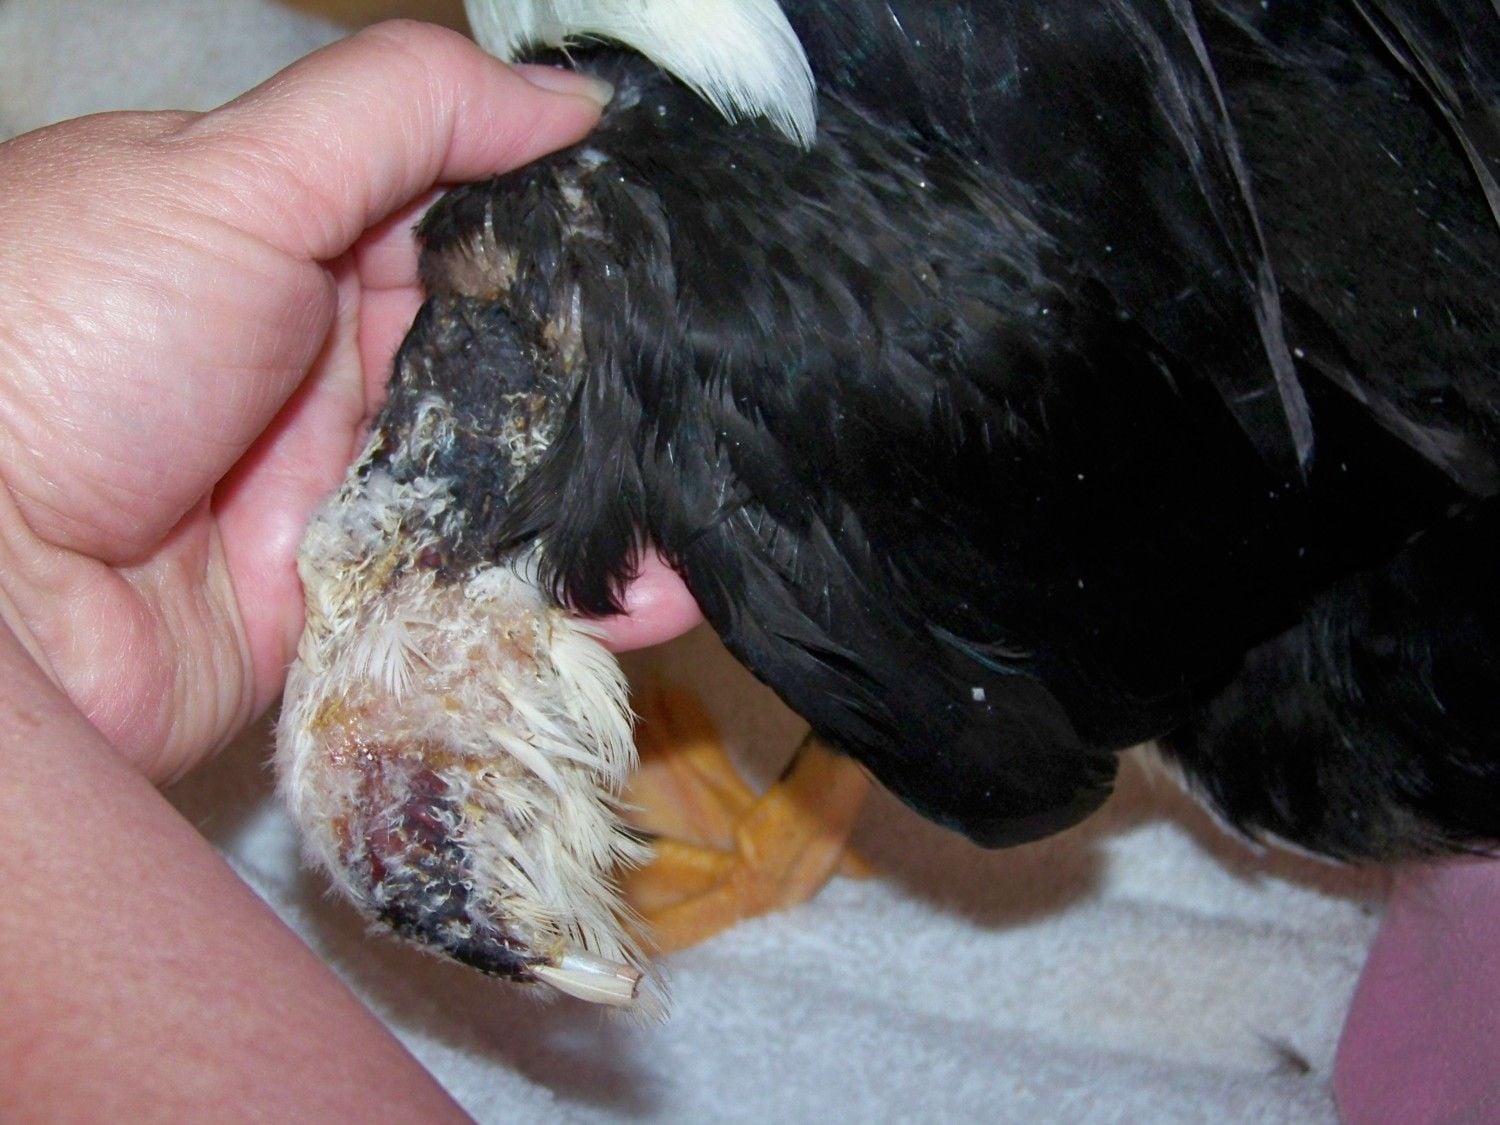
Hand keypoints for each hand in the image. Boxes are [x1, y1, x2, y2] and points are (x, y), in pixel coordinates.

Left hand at [0, 22, 697, 1117]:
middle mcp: (331, 369)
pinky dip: (569, 601)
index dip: (576, 239)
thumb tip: (568, 99)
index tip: (684, 254)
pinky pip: (482, 597)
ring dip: (613, 501)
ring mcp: (345, 494)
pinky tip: (660, 594)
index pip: (475, 229)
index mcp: (298, 244)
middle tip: (726, 389)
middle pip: (510, 369)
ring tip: (718, 499)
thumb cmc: (67, 342)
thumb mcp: (229, 179)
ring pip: (511, 490)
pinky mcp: (355, 606)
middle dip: (614, 383)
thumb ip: (403, 115)